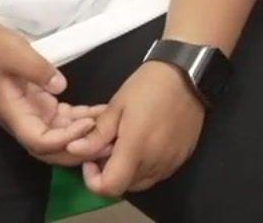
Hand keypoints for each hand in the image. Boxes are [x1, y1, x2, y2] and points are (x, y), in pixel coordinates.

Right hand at [0, 21, 103, 165]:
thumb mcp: (16, 54)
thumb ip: (37, 70)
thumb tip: (60, 86)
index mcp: (14, 114)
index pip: (39, 141)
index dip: (63, 140)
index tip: (87, 124)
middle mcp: (24, 121)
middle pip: (51, 149)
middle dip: (79, 148)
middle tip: (107, 139)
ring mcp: (34, 115)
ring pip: (61, 137)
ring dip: (84, 135)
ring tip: (112, 127)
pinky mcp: (43, 107)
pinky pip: (65, 120)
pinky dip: (82, 119)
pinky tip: (102, 112)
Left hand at [68, 60, 208, 196]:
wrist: (188, 73)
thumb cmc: (148, 86)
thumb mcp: (117, 105)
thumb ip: (97, 134)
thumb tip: (74, 150)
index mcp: (136, 148)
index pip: (110, 187)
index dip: (93, 181)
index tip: (91, 161)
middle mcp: (155, 162)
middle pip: (124, 187)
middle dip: (110, 173)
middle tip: (108, 147)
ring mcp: (171, 162)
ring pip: (141, 182)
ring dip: (128, 171)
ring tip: (127, 145)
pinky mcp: (182, 158)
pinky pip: (157, 173)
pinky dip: (146, 167)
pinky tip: (146, 144)